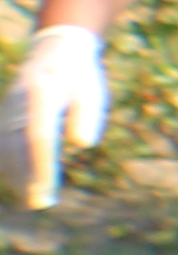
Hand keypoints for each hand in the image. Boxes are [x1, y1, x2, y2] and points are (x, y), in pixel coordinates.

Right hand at [18, 22, 104, 210]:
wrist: (55, 51)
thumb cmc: (79, 76)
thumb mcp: (91, 89)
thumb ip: (86, 114)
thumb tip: (81, 143)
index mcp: (43, 94)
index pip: (39, 135)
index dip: (40, 165)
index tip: (46, 190)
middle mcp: (20, 103)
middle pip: (18, 145)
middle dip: (25, 176)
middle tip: (39, 203)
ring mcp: (9, 110)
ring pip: (5, 146)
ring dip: (15, 175)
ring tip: (32, 201)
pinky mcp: (5, 117)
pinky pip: (2, 143)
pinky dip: (7, 164)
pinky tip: (20, 185)